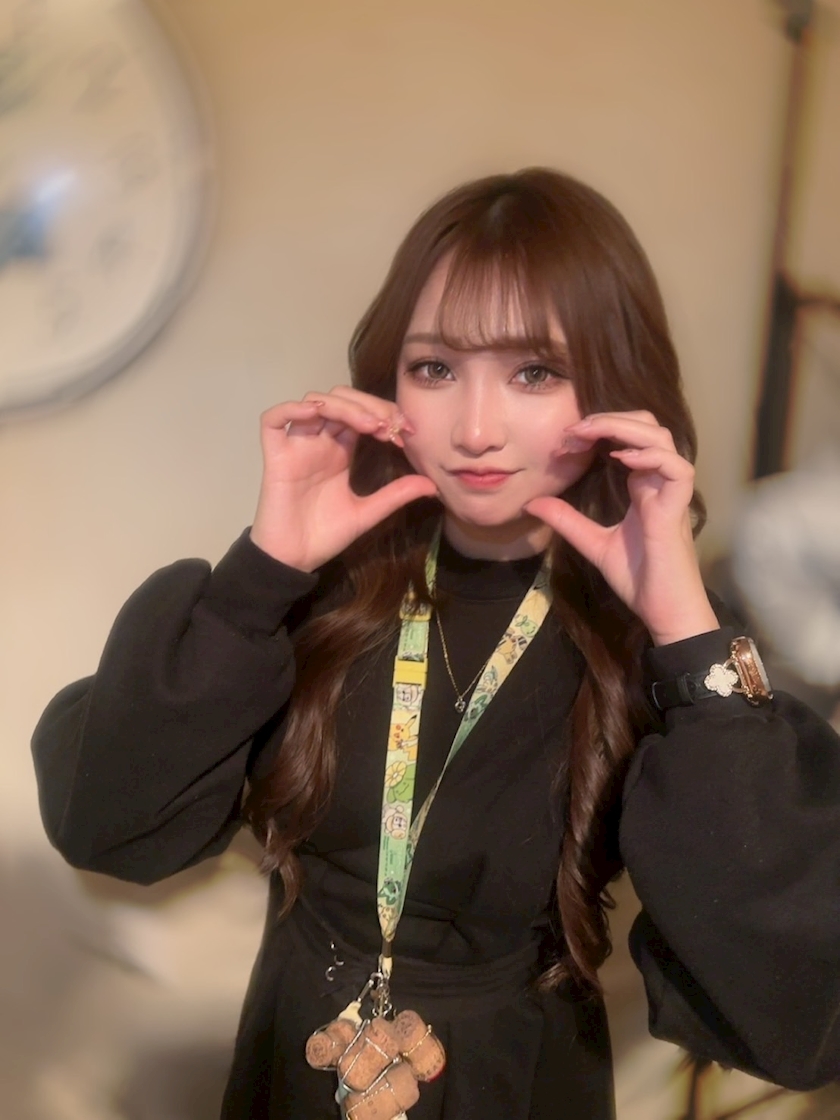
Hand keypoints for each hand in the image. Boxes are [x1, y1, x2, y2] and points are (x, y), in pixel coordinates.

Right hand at [250, 386, 437, 571]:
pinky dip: (291, 409)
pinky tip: (317, 413)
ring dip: (343, 406)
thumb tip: (432, 486)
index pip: (360, 414)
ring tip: (368, 425)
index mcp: (339, 451)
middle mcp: (318, 442)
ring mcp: (296, 447)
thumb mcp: (369, 513)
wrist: (296, 559)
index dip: (383, 413)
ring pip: (313, 403)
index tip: (406, 430)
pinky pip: (273, 420)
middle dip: (368, 405)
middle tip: (390, 425)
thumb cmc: (325, 535)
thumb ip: (396, 495)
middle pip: (340, 400)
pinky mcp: (275, 457)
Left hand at [524, 411, 718, 645]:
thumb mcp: (592, 543)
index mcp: (643, 487)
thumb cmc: (639, 579)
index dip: (600, 430)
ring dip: (626, 428)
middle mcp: (659, 483)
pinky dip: (651, 456)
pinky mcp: (678, 509)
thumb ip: (567, 520)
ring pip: (662, 439)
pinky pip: (677, 469)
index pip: (629, 438)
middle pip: (648, 427)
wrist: (664, 612)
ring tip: (592, 433)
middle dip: (611, 419)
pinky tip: (622, 458)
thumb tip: (533, 502)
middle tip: (574, 430)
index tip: (566, 440)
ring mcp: (671, 494)